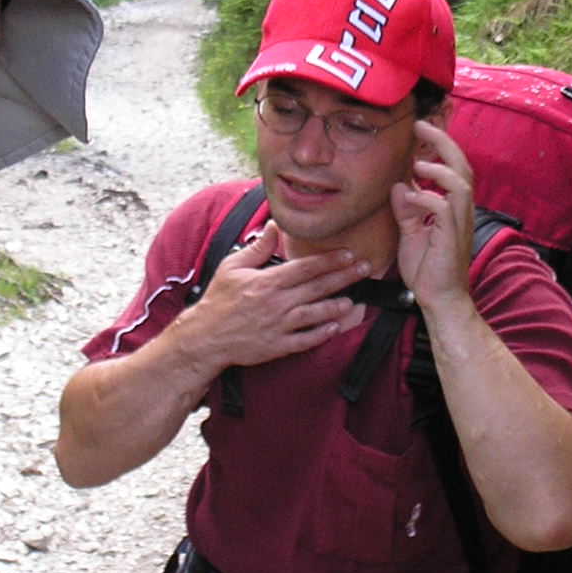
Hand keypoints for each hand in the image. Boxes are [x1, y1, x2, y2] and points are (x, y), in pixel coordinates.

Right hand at [180, 222, 367, 372]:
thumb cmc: (219, 300)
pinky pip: (306, 340)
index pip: (306, 268)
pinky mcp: (278, 346)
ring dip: (337, 306)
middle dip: (344, 277)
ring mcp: (280, 326)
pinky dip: (322, 334)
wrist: (206, 337)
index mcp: (268, 282)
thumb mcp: (232, 267)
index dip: (330, 260)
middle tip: (365, 269)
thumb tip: (273, 226)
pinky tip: (335, 327)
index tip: (348, 254)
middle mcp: (278, 303)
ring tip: (354, 300)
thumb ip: (257, 248)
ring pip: (316, 314)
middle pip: (318, 287)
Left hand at [391, 120, 474, 308]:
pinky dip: (426, 197)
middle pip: (462, 165)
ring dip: (439, 166)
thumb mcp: (410, 234)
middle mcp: (461, 210)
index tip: (419, 131)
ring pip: (460, 181)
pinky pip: (444, 205)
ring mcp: (459, 222)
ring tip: (417, 161)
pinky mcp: (452, 234)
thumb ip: (406, 210)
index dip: (440, 146)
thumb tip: (400, 185)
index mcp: (453, 207)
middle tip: (421, 126)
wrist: (439, 299)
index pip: (453, 168)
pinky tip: (410, 197)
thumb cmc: (428, 270)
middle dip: (442, 142)